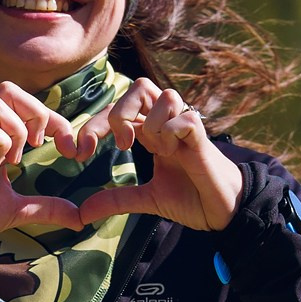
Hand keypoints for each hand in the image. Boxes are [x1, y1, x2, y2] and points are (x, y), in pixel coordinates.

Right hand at [0, 82, 105, 251]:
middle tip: (40, 144)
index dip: (57, 121)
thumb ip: (47, 208)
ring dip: (16, 128)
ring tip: (13, 159)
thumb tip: (79, 218)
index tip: (72, 150)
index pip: (31, 108)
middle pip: (9, 88)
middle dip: (37, 111)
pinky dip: (0, 144)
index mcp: (1, 140)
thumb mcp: (19, 211)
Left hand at [69, 79, 243, 233]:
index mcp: (151, 132)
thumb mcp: (146, 199)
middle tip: (119, 145)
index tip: (79, 154)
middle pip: (138, 87)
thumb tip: (82, 214)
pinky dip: (170, 132)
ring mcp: (185, 127)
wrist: (221, 212)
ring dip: (149, 122)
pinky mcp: (202, 136)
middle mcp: (166, 123)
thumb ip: (116, 200)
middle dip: (118, 113)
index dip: (93, 125)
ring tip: (154, 149)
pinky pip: (184, 118)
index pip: (117, 111)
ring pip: (163, 94)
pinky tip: (172, 152)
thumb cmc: (190, 198)